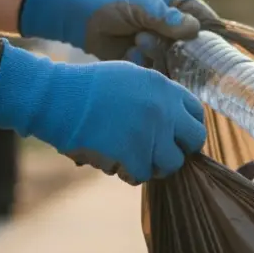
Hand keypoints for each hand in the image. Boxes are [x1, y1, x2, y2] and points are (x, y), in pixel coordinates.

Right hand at [0, 40, 205, 183]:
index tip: (178, 136)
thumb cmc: (86, 87)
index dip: (188, 127)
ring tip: (135, 157)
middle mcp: (164, 110)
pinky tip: (116, 162)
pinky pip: (144, 176)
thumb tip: (173, 117)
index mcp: (164, 88)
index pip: (197, 112)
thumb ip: (156, 95)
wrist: (57, 98)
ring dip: (155, 165)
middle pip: (195, 140)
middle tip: (162, 153)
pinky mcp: (134, 157)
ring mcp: (151, 134)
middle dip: (180, 149)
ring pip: (172, 164)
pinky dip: (130, 173)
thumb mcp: (129, 77)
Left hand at [17, 0, 217, 59]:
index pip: (209, 24)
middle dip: (177, 50)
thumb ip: (167, 18)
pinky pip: (158, 74)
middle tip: (153, 40)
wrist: (81, 18)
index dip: (212, 39)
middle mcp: (176, 28)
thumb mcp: (142, 5)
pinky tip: (129, 53)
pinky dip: (144, 66)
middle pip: (195, 51)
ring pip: (177, 65)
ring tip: (137, 42)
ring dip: (157, 57)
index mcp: (181, 6)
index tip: (210, 51)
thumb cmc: (113, 2)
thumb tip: (194, 29)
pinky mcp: (149, 63)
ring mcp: (163, 47)